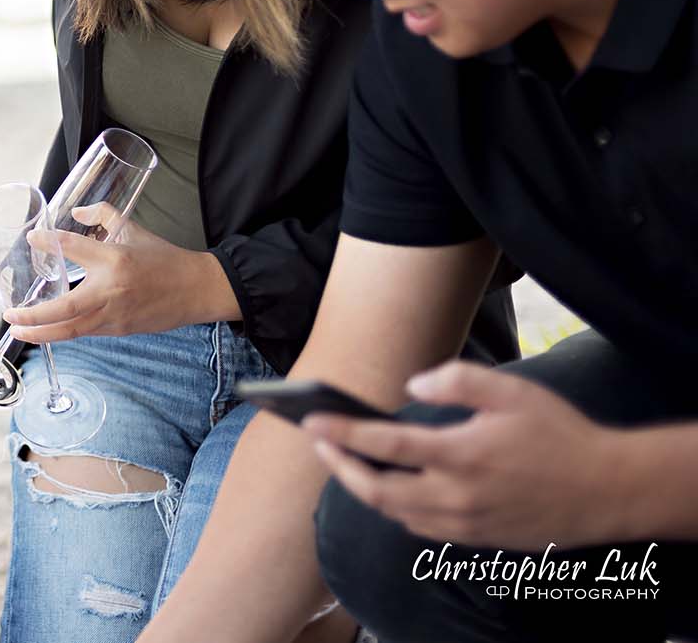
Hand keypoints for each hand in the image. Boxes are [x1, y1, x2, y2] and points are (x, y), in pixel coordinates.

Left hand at [3, 204, 237, 340]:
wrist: (196, 289)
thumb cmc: (163, 258)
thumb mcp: (133, 229)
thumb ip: (102, 215)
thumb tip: (75, 213)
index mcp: (114, 259)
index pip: (73, 249)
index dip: (49, 242)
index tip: (32, 239)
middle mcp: (111, 290)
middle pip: (65, 309)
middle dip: (34, 316)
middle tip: (10, 314)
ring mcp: (115, 314)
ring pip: (72, 329)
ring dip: (43, 333)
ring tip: (18, 330)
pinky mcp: (119, 329)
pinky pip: (85, 332)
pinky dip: (63, 333)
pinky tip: (46, 331)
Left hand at [306, 360, 632, 548]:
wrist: (610, 489)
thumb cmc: (560, 434)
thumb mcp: (511, 391)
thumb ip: (456, 382)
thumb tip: (411, 389)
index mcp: (460, 456)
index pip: (384, 446)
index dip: (342, 434)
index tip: (310, 422)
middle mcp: (457, 496)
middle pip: (377, 492)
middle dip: (341, 467)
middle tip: (319, 443)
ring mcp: (467, 524)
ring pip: (397, 515)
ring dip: (366, 490)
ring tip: (348, 462)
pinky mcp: (479, 539)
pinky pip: (423, 529)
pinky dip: (398, 510)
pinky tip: (393, 488)